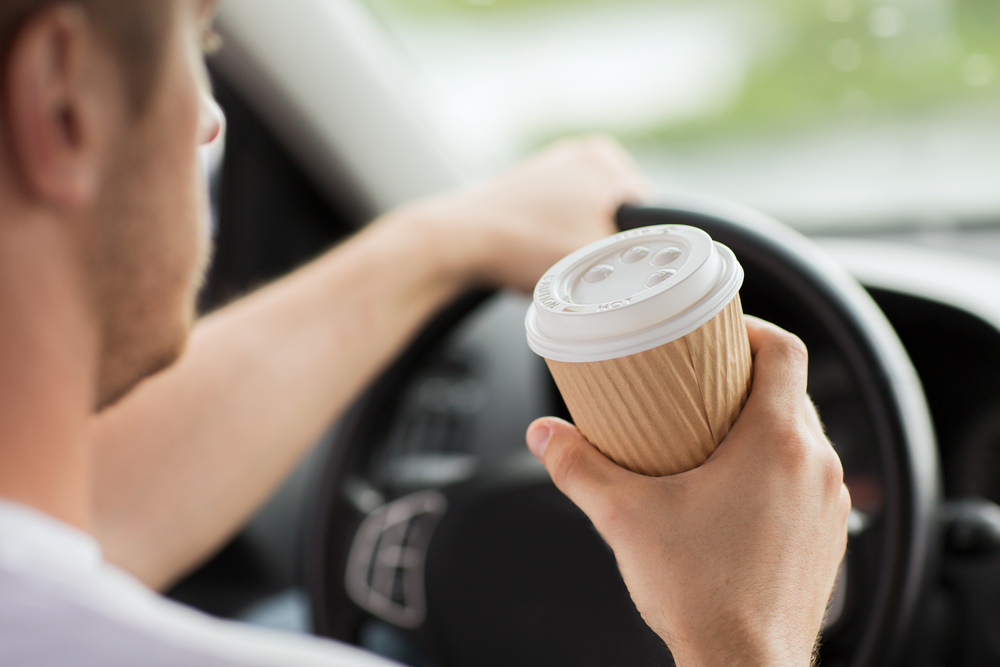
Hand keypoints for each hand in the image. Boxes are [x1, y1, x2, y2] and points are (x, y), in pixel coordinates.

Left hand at [391, 135, 649, 292]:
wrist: (455, 242)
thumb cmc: (521, 244)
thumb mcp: (598, 260)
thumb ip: (641, 260)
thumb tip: (663, 270)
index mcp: (608, 161)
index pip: (652, 216)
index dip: (639, 252)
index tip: (619, 273)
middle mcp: (581, 155)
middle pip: (620, 221)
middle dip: (607, 250)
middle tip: (585, 273)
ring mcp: (550, 169)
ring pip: (588, 223)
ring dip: (579, 248)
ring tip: (555, 264)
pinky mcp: (525, 188)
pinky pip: (558, 222)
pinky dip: (553, 242)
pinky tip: (536, 257)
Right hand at [525, 317, 849, 666]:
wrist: (745, 666)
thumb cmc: (701, 595)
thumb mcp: (625, 517)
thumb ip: (579, 467)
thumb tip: (545, 435)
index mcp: (777, 442)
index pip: (784, 350)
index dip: (752, 329)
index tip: (718, 333)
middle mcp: (815, 465)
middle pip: (790, 390)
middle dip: (744, 378)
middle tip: (697, 383)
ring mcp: (828, 503)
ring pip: (800, 435)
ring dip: (761, 424)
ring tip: (710, 434)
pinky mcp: (828, 535)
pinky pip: (807, 476)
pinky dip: (776, 466)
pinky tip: (733, 488)